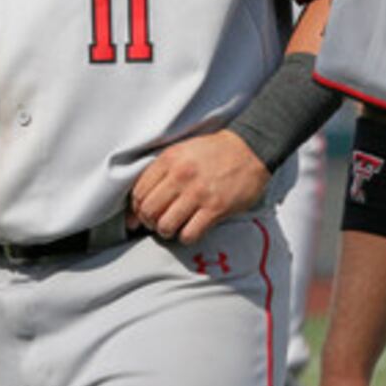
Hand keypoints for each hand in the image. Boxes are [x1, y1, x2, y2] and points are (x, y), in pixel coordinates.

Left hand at [129, 131, 270, 245]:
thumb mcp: (181, 151)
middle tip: (157, 223)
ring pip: (165, 226)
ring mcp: (198, 193)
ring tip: (173, 227)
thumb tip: (135, 210)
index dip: (136, 209)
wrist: (250, 149)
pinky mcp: (215, 208)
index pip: (138, 193)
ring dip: (166, 232)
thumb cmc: (214, 152)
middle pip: (148, 212)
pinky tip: (190, 230)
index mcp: (169, 160)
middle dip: (149, 222)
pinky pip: (189, 234)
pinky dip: (186, 237)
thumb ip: (158, 173)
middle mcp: (180, 176)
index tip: (142, 214)